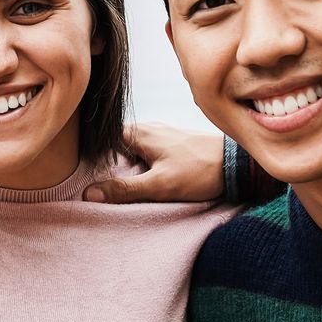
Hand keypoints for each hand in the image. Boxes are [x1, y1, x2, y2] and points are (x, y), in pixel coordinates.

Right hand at [86, 122, 222, 202]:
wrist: (237, 164)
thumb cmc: (200, 171)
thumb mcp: (159, 185)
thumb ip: (124, 189)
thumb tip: (88, 193)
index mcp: (139, 133)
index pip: (101, 138)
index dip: (90, 155)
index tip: (84, 174)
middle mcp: (148, 128)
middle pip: (114, 144)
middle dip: (106, 162)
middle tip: (100, 183)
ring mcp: (162, 134)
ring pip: (131, 148)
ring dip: (124, 164)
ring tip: (120, 184)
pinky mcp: (173, 143)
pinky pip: (146, 151)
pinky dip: (140, 163)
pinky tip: (144, 178)